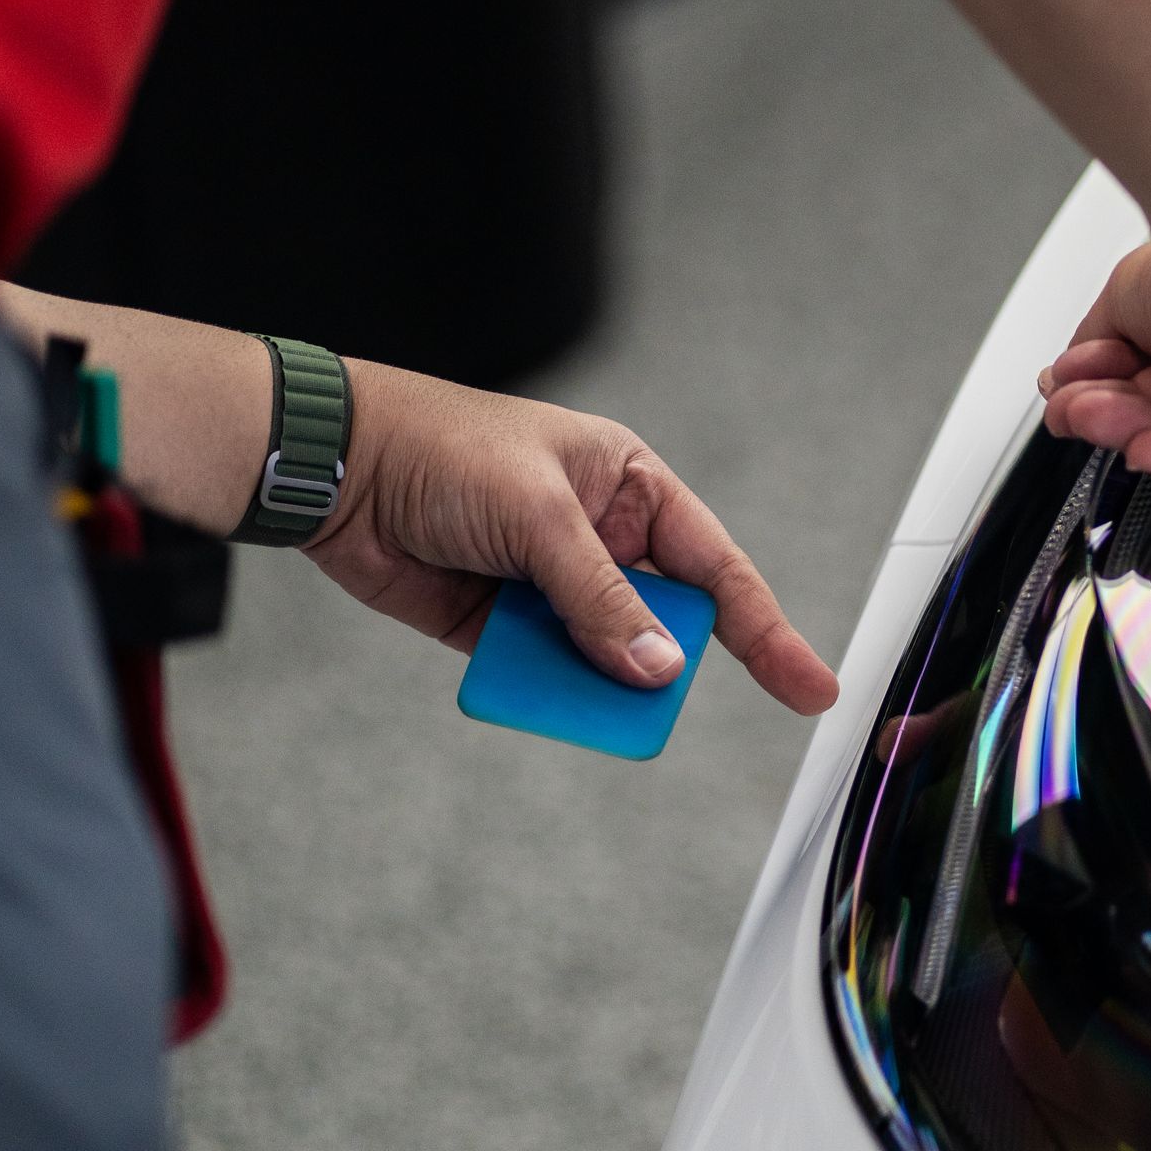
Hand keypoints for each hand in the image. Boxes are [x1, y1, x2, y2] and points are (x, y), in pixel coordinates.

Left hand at [307, 361, 838, 711]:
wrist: (339, 469)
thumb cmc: (445, 453)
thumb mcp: (539, 518)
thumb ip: (601, 598)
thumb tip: (658, 669)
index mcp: (630, 487)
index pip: (716, 569)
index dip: (767, 632)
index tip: (811, 689)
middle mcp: (600, 537)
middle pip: (662, 622)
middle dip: (658, 662)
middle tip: (648, 696)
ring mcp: (550, 584)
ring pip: (603, 657)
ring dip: (593, 680)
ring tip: (574, 690)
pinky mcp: (501, 624)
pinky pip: (545, 673)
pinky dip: (542, 686)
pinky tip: (525, 680)